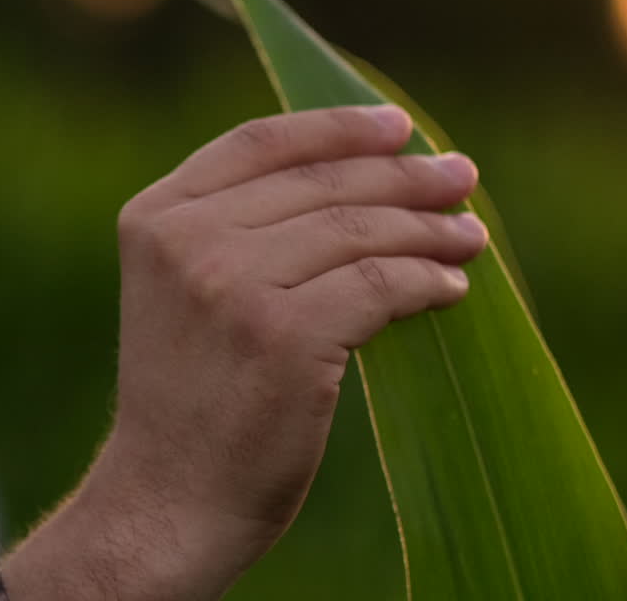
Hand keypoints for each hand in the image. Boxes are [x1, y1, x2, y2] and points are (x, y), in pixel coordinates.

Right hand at [0, 105, 486, 599]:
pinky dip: (427, 281)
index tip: (397, 126)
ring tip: (470, 235)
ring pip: (359, 230)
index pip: (259, 143)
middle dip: (404, 175)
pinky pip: (380, 285)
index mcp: (156, 217)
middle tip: (460, 176)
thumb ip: (237, 229)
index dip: (336, 127)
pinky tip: (452, 289)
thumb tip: (358, 176)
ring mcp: (232, 285)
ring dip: (428, 229)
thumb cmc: (190, 398)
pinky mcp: (284, 336)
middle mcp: (187, 240)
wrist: (168, 499)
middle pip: (321, 183)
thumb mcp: (185, 292)